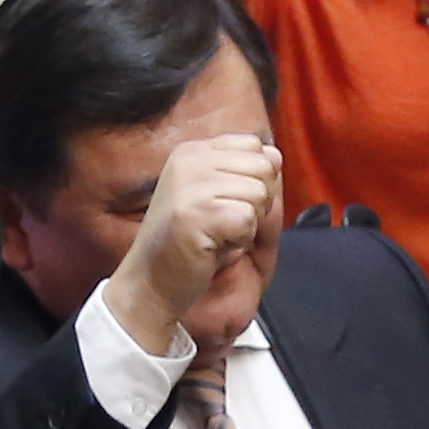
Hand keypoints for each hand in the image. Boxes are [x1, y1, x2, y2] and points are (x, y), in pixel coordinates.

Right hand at [100, 132, 282, 354]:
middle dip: (256, 204)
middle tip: (223, 225)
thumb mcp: (220, 200)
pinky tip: (213, 248)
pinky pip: (248, 219)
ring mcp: (189, 184)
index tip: (225, 205)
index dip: (255, 180)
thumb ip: (247, 175)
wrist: (152, 283)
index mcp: (192, 151)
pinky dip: (240, 242)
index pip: (253, 146)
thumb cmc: (189, 246)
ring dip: (248, 225)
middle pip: (263, 168)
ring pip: (258, 193)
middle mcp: (189, 160)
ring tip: (216, 236)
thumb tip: (276, 156)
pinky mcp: (195, 213)